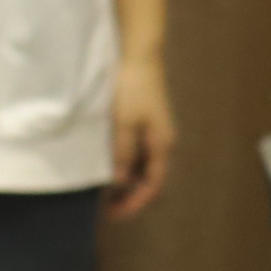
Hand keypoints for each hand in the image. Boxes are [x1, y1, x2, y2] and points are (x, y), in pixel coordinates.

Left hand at [106, 56, 175, 222]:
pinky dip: (128, 166)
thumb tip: (120, 181)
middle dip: (131, 196)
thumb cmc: (132, 88)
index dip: (135, 203)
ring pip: (144, 167)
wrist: (139, 54)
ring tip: (106, 191)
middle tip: (107, 208)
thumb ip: (123, 153)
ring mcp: (156, 131)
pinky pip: (140, 153)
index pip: (153, 185)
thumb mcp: (124, 123)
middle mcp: (163, 141)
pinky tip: (112, 166)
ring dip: (129, 182)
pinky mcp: (147, 122)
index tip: (113, 215)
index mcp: (162, 144)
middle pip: (150, 179)